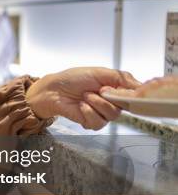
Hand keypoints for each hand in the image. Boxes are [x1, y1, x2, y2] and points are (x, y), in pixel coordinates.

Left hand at [25, 67, 141, 129]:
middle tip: (99, 89)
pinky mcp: (91, 122)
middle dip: (111, 97)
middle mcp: (110, 101)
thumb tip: (140, 85)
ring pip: (113, 115)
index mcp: (114, 88)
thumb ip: (121, 77)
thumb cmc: (72, 79)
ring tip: (85, 96)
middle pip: (125, 106)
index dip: (132, 94)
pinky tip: (81, 105)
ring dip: (97, 103)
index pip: (133, 94)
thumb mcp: (99, 72)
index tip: (126, 90)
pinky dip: (89, 112)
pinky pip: (99, 122)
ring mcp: (101, 113)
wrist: (53, 90)